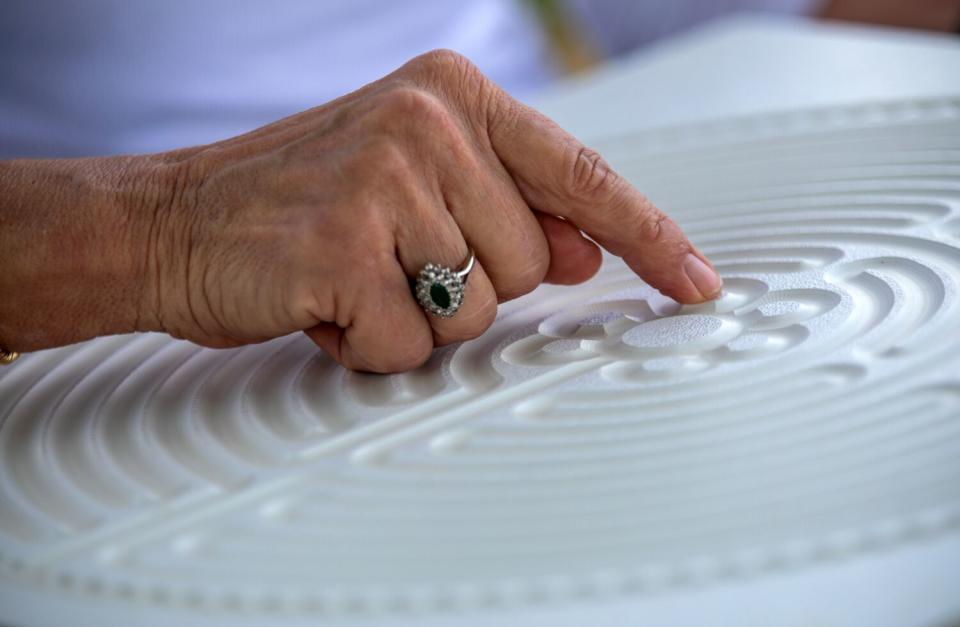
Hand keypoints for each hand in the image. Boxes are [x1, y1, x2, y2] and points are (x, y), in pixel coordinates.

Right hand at [0, 50, 721, 371]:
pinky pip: (411, 344)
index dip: (648, 236)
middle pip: (528, 264)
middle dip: (466, 284)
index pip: (581, 172)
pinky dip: (367, 345)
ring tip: (350, 273)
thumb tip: (584, 251)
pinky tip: (320, 302)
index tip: (694, 281)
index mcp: (451, 94)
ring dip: (415, 315)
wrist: (172, 221)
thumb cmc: (294, 203)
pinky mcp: (346, 248)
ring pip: (477, 311)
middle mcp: (427, 121)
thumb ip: (506, 208)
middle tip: (386, 256)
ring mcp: (387, 181)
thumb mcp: (411, 183)